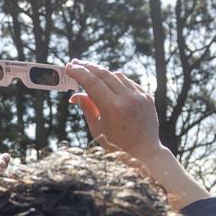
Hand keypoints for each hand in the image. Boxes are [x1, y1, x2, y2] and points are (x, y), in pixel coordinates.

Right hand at [66, 60, 208, 209]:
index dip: (79, 73)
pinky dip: (115, 80)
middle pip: (104, 75)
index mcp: (113, 108)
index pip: (92, 83)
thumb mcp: (97, 129)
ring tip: (90, 72)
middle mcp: (128, 99)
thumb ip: (87, 108)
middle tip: (76, 63)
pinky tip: (107, 82)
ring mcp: (139, 96)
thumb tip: (75, 95)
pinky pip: (128, 82)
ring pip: (117, 75)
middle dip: (88, 68)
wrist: (145, 152)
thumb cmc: (117, 145)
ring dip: (102, 73)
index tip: (69, 67)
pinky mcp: (146, 96)